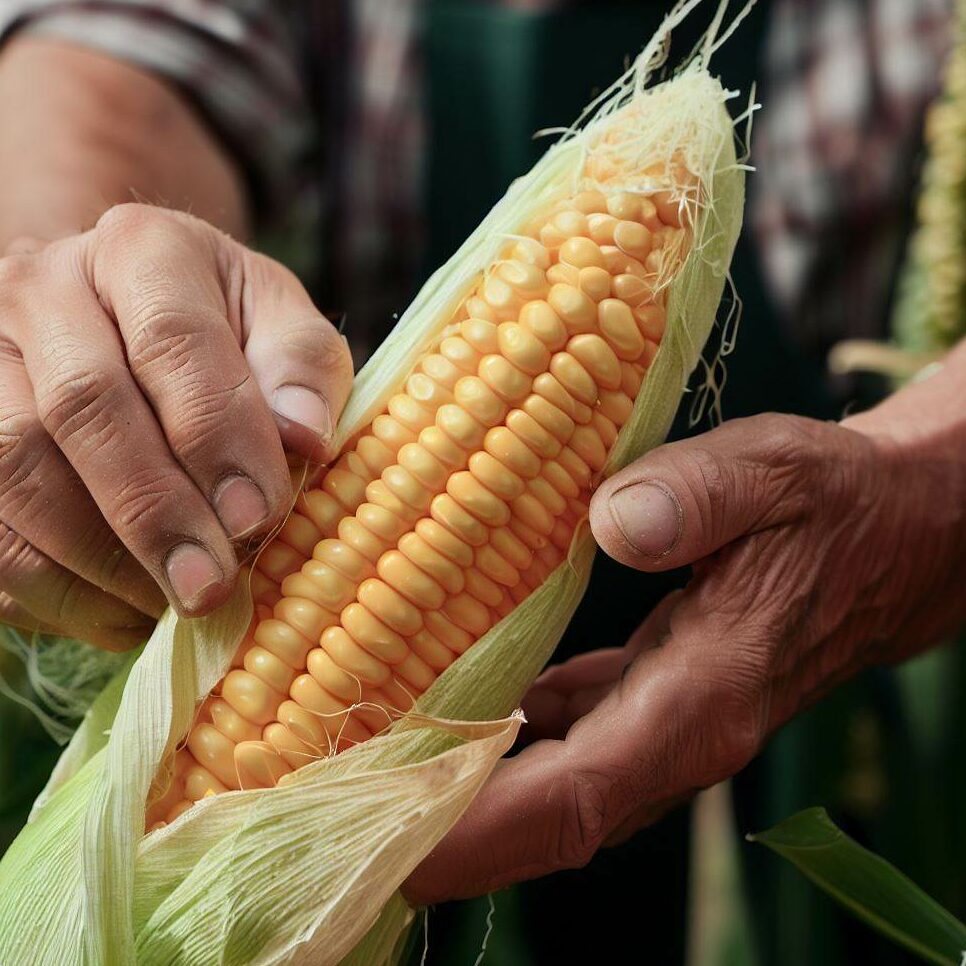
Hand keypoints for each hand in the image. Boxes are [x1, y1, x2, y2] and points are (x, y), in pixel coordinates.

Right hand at [0, 204, 351, 648]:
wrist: (127, 312)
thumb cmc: (224, 329)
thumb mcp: (280, 325)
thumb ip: (301, 369)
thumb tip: (304, 438)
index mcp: (141, 249)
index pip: (174, 340)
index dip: (217, 436)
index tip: (257, 518)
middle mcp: (41, 287)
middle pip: (82, 408)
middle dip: (152, 512)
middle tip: (209, 587)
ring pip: (12, 470)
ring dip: (96, 560)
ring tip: (172, 606)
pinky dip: (50, 588)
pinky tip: (120, 613)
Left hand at [406, 390, 965, 902]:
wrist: (885, 534)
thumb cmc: (830, 503)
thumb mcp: (773, 472)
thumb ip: (698, 497)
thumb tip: (610, 522)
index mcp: (704, 695)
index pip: (572, 796)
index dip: (473, 830)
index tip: (378, 842)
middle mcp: (677, 733)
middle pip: (543, 817)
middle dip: (437, 833)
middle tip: (326, 817)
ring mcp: (664, 724)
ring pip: (547, 789)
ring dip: (456, 795)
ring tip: (357, 773)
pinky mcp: (652, 699)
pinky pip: (561, 742)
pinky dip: (495, 745)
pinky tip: (440, 712)